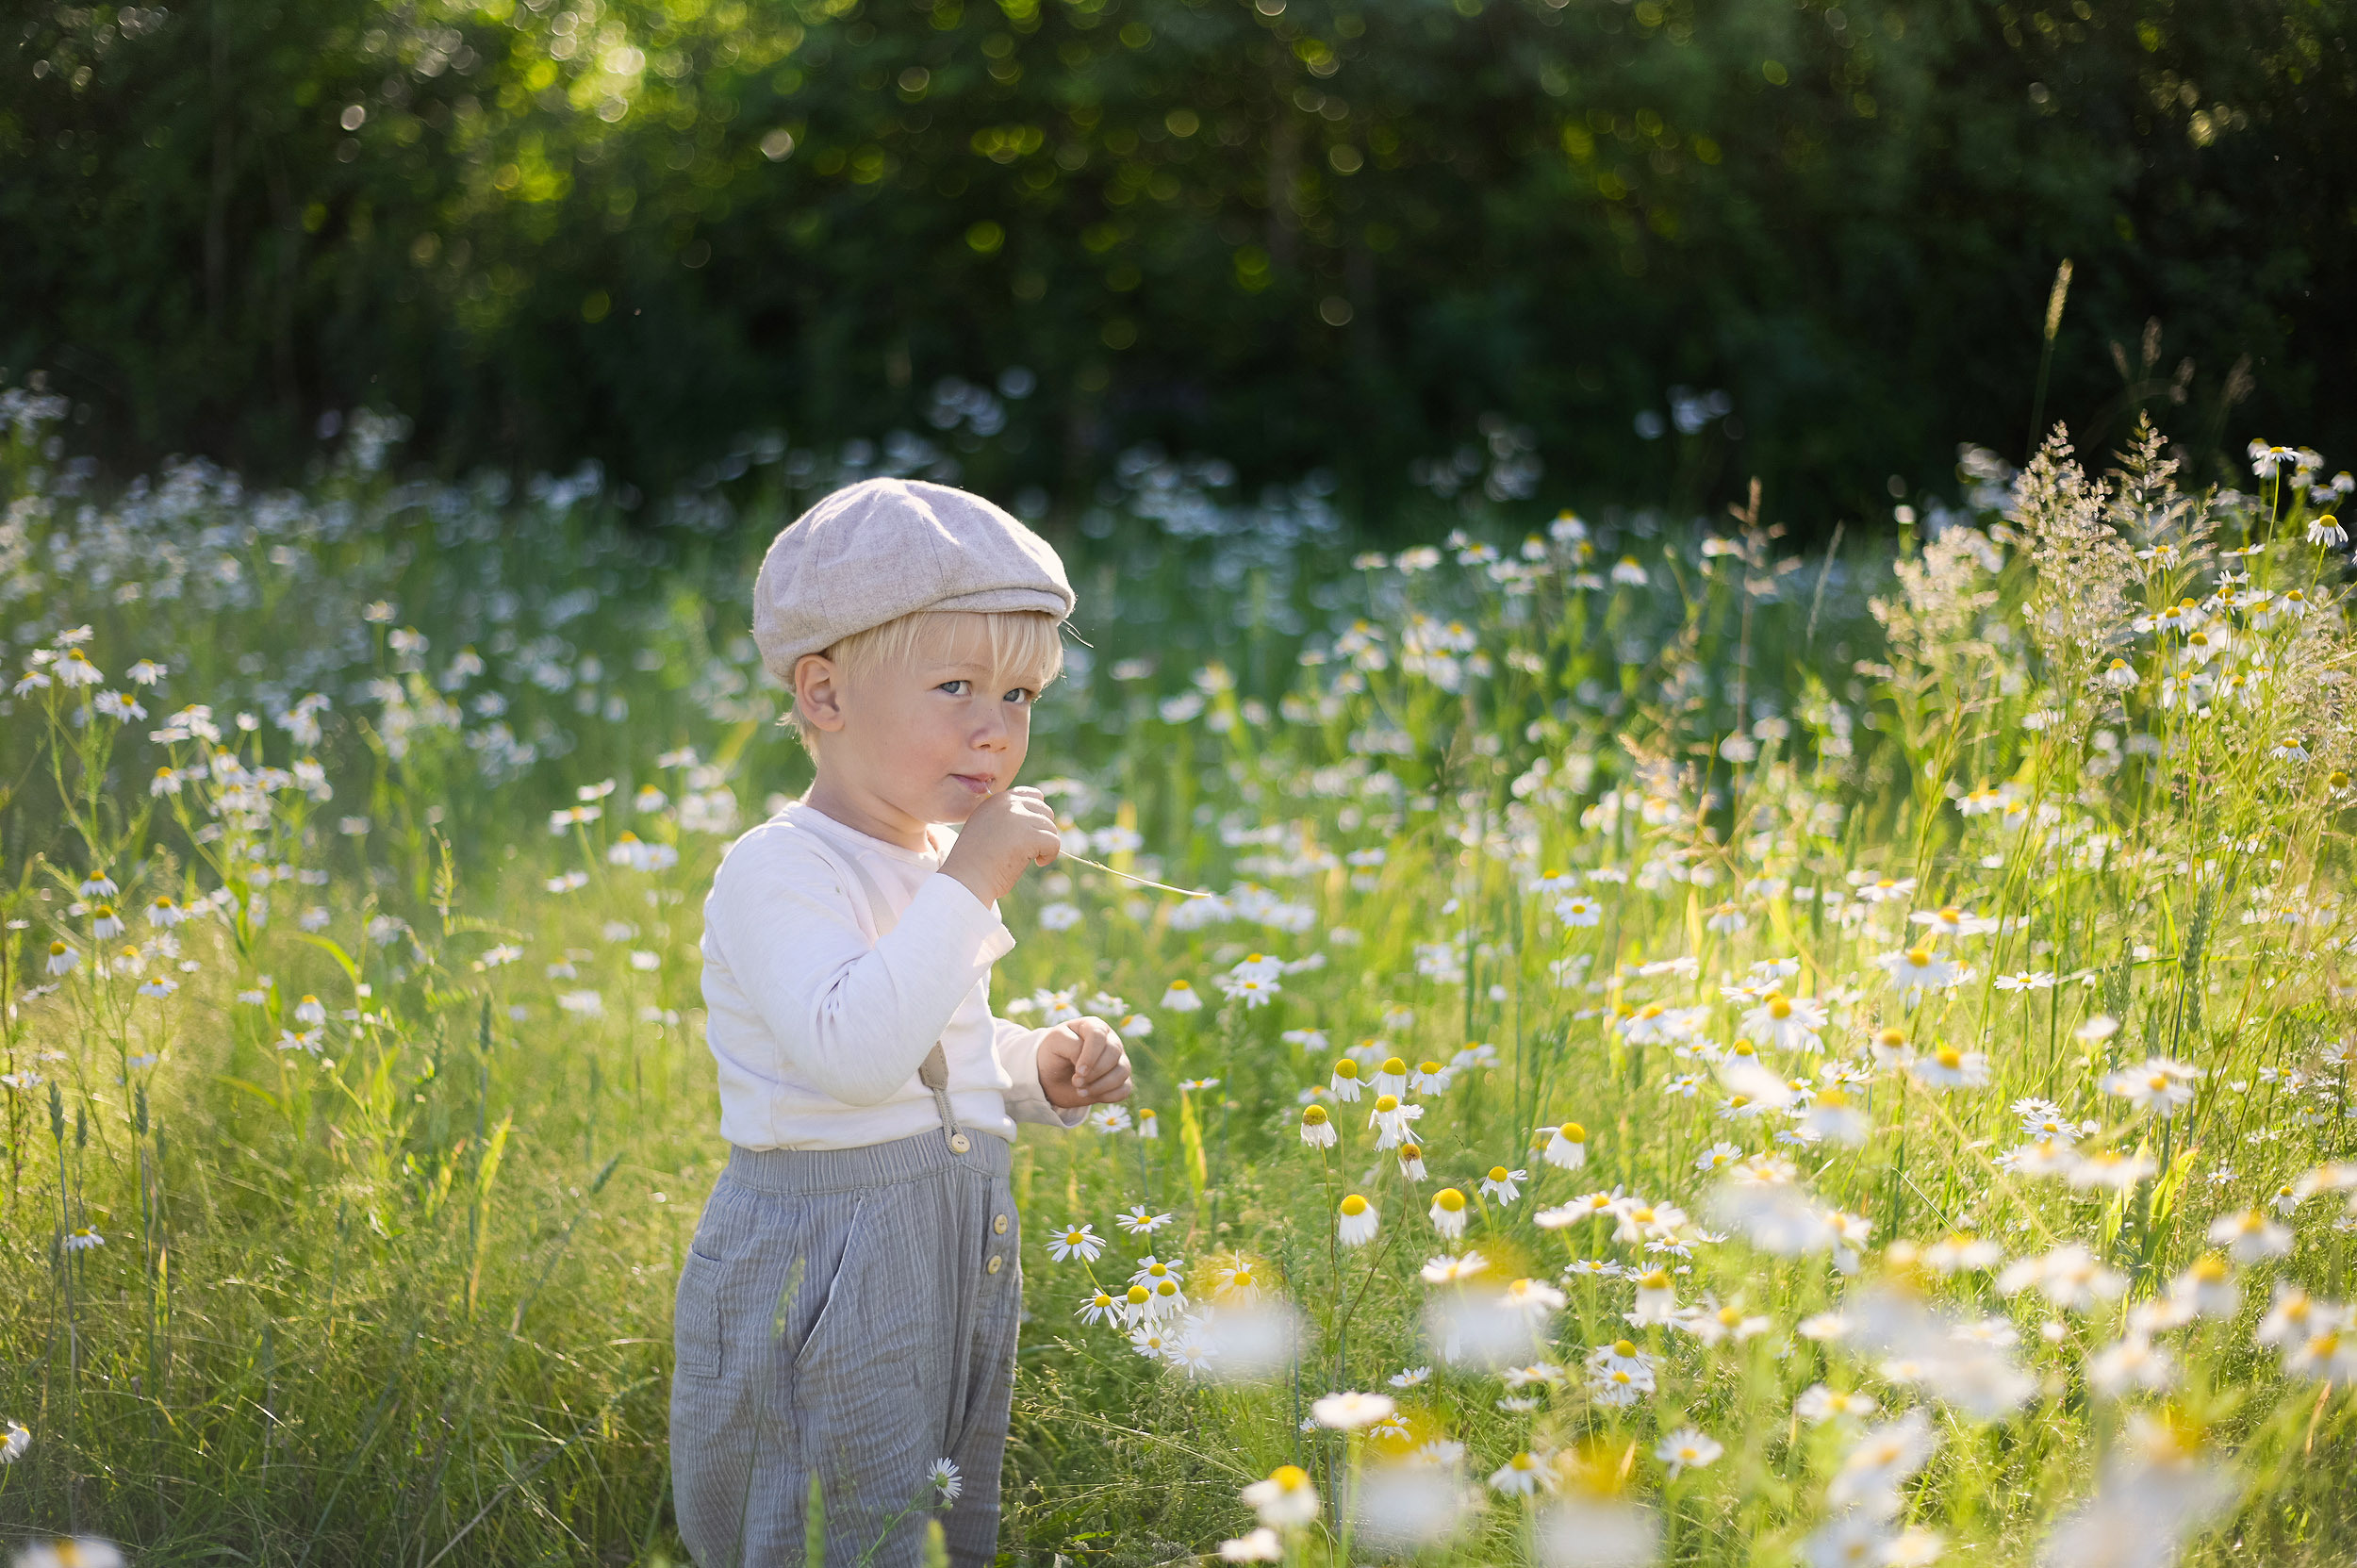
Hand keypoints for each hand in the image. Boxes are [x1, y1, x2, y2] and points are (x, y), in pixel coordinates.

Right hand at [940, 784, 1061, 906]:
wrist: (967, 877)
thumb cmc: (976, 860)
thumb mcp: (987, 827)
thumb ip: (1007, 817)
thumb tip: (1039, 819)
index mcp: (997, 800)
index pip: (1032, 795)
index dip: (1037, 814)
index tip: (1031, 833)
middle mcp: (1008, 804)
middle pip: (1045, 812)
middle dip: (1042, 832)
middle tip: (1029, 849)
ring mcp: (1019, 818)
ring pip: (1051, 828)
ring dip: (1045, 845)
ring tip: (1030, 858)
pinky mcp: (1029, 835)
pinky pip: (1054, 842)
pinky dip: (1050, 855)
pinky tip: (1037, 862)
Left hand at [1036, 1017, 1132, 1109]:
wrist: (1052, 1076)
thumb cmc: (1054, 1054)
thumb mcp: (1055, 1043)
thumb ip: (1072, 1046)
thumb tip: (1089, 1066)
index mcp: (1094, 1026)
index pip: (1098, 1035)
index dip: (1090, 1055)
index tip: (1078, 1071)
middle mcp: (1110, 1040)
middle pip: (1113, 1053)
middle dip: (1095, 1072)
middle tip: (1076, 1082)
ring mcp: (1118, 1060)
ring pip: (1122, 1071)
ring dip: (1101, 1086)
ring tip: (1080, 1091)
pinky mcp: (1121, 1080)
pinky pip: (1125, 1089)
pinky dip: (1108, 1096)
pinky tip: (1091, 1095)